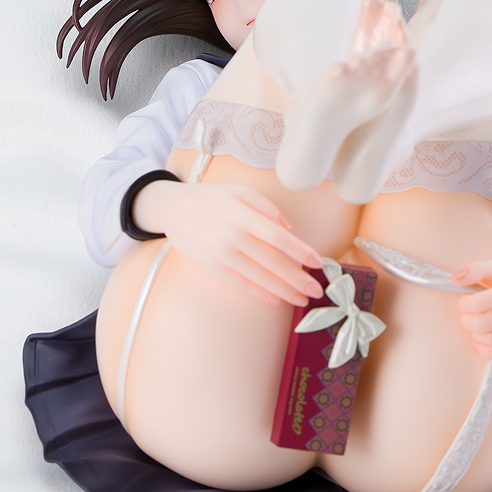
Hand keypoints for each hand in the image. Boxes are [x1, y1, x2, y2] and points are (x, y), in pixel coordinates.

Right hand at [132, 180, 323, 307]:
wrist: (173, 208)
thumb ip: (267, 207)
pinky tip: (274, 299)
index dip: (300, 252)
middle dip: (297, 278)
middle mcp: (232, 236)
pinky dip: (258, 292)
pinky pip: (239, 283)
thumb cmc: (210, 198)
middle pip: (272, 261)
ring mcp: (220, 254)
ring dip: (282, 290)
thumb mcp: (240, 192)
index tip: (318, 263)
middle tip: (316, 291)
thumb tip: (288, 230)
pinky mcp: (211, 267)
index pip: (278, 237)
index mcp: (243, 216)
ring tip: (301, 299)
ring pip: (258, 277)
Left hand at [451, 248, 491, 357]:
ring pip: (490, 340)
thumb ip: (477, 269)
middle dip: (467, 320)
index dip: (464, 304)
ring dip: (475, 334)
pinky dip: (487, 351)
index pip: (479, 304)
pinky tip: (477, 344)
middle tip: (468, 313)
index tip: (464, 300)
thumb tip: (454, 278)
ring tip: (476, 323)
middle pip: (482, 324)